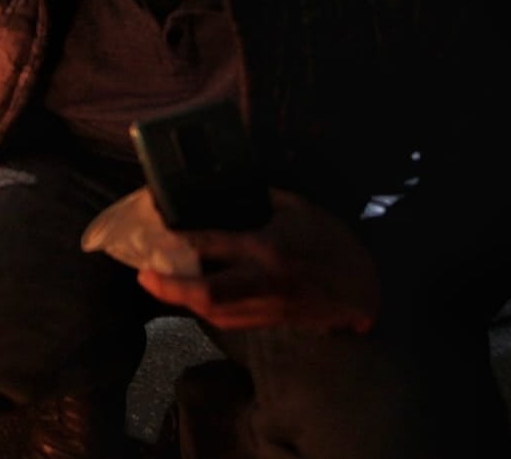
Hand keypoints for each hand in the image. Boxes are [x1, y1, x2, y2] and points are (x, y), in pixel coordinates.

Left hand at [137, 189, 380, 332]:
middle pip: (208, 294)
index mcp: (269, 247)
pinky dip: (203, 309)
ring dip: (181, 301)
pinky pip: (228, 320)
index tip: (158, 227)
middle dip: (171, 288)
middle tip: (144, 275)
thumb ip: (259, 198)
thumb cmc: (330, 241)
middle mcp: (264, 281)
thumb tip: (221, 188)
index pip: (215, 244)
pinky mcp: (270, 321)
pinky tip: (188, 296)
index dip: (182, 237)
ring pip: (214, 313)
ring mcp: (267, 306)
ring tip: (156, 283)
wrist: (366, 288)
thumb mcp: (297, 207)